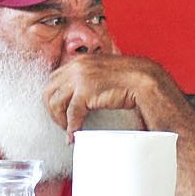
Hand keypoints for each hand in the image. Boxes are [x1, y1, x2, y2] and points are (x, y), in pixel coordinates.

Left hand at [43, 54, 175, 136]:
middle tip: (61, 123)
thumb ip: (91, 78)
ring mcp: (79, 78)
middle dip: (52, 110)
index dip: (54, 97)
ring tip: (68, 130)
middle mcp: (76, 66)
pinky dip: (71, 127)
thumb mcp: (105, 72)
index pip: (54, 79)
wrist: (145, 79)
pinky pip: (71, 113)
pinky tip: (74, 134)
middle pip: (49, 90)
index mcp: (80, 61)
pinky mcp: (85, 91)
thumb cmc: (131, 78)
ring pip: (55, 102)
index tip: (60, 110)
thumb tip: (83, 95)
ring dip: (59, 120)